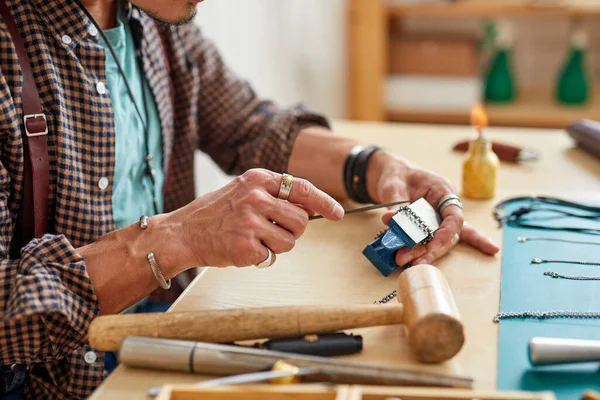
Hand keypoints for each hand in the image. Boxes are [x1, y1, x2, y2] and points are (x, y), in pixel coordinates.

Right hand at [168, 169, 343, 268]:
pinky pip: (271, 256)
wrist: (182, 233)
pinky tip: (243, 248)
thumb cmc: (216, 214)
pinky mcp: (245, 246)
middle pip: (301, 219)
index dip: (324, 202)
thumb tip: (312, 207)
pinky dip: (261, 257)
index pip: (302, 188)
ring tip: (254, 238)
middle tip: (271, 230)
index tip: (338, 213)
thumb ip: (276, 194)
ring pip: (290, 241)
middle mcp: (255, 197)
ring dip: (277, 245)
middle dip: (293, 229)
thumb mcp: (244, 191)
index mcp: (257, 179)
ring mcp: (250, 222)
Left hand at [366, 151, 498, 265]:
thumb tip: (391, 219)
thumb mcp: (393, 186)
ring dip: (427, 254)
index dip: (445, 232)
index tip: (431, 244)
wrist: (393, 174)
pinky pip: (442, 240)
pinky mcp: (431, 225)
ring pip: (442, 240)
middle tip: (409, 259)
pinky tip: (464, 258)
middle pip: (447, 233)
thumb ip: (394, 203)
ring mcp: (440, 216)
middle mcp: (446, 206)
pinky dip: (440, 252)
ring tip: (410, 264)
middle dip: (430, 249)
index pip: (453, 215)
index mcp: (442, 190)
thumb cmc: (397, 175)